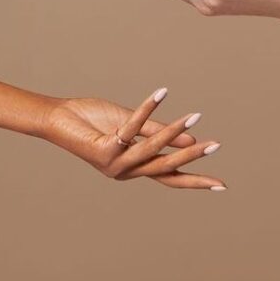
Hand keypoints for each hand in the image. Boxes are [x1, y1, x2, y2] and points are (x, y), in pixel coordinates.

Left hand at [42, 87, 225, 189]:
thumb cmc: (93, 121)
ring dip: (174, 131)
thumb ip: (158, 133)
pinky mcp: (104, 149)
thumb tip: (192, 139)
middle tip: (216, 145)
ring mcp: (114, 163)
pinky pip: (131, 128)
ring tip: (195, 115)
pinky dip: (147, 109)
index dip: (195, 180)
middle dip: (192, 158)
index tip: (221, 186)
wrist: (57, 119)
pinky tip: (161, 94)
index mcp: (134, 168)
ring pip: (152, 149)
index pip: (170, 177)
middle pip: (166, 167)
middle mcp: (125, 171)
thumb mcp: (131, 126)